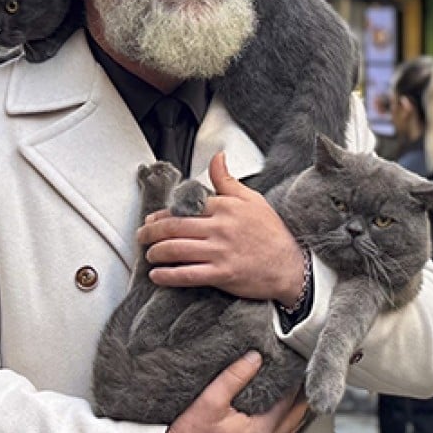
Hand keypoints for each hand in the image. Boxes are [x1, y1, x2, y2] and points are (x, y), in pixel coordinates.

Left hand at [136, 152, 302, 303]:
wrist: (291, 266)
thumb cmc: (272, 233)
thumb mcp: (252, 199)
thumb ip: (227, 180)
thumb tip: (217, 157)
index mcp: (225, 207)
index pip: (184, 207)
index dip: (162, 214)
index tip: (151, 220)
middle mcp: (220, 228)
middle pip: (174, 227)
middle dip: (150, 233)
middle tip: (141, 237)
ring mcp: (221, 252)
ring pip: (177, 250)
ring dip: (156, 253)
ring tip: (148, 255)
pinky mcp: (223, 274)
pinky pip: (188, 274)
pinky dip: (168, 275)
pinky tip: (157, 276)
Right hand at [167, 351, 309, 432]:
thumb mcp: (210, 400)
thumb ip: (234, 376)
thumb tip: (255, 357)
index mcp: (261, 431)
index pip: (289, 402)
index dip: (295, 383)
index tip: (297, 368)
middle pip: (296, 420)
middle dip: (301, 399)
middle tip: (302, 381)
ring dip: (294, 418)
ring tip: (296, 400)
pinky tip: (279, 428)